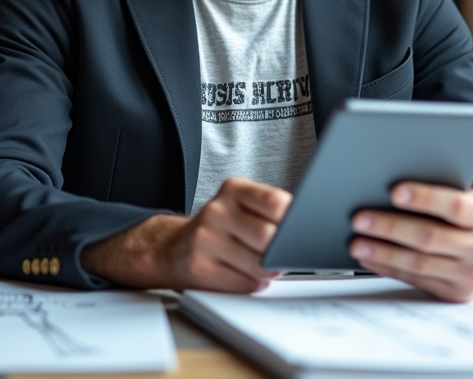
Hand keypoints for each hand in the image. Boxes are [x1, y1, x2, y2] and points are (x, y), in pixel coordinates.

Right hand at [81, 177, 290, 292]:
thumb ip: (269, 211)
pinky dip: (252, 284)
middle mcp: (217, 210)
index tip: (295, 229)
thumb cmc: (218, 229)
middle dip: (279, 252)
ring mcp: (205, 239)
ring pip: (259, 265)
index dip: (291, 221)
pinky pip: (244, 284)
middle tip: (277, 254)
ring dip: (267, 272)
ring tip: (259, 265)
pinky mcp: (199, 268)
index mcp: (233, 189)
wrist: (170, 249)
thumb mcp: (241, 206)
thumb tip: (302, 229)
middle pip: (269, 238)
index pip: (276, 202)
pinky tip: (242, 274)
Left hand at [350, 183, 472, 302]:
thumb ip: (447, 193)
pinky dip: (387, 267)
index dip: (424, 198)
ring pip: (419, 263)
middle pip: (430, 237)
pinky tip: (369, 256)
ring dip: (383, 252)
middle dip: (390, 227)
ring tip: (357, 241)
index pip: (456, 206)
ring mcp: (471, 276)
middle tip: (360, 218)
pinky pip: (415, 280)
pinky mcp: (455, 294)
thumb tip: (395, 186)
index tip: (394, 191)